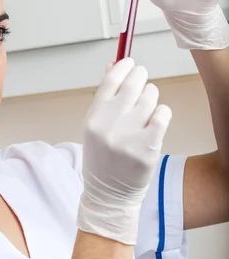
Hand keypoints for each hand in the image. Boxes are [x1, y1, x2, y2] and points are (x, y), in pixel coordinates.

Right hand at [77, 59, 171, 244]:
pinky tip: (155, 122)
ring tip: (145, 113)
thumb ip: (104, 97)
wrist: (108, 194)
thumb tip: (113, 65)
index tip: (130, 64)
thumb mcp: (95, 126)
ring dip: (151, 99)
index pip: (111, 79)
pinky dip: (162, 114)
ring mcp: (129, 135)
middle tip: (143, 82)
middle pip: (134, 83)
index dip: (124, 66)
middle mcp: (109, 124)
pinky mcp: (148, 147)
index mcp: (93, 117)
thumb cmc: (102, 158)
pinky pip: (163, 114)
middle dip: (141, 77)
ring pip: (151, 97)